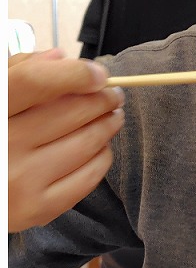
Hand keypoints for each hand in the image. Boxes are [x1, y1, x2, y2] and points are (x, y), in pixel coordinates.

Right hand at [8, 49, 123, 230]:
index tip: (98, 74)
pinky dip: (103, 156)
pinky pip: (90, 176)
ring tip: (112, 116)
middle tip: (113, 95)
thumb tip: (61, 58)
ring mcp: (20, 180)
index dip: (75, 74)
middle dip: (103, 99)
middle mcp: (3, 144)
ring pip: (89, 142)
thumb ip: (21, 73)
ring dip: (109, 124)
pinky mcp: (37, 208)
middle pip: (72, 111)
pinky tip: (98, 147)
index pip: (35, 81)